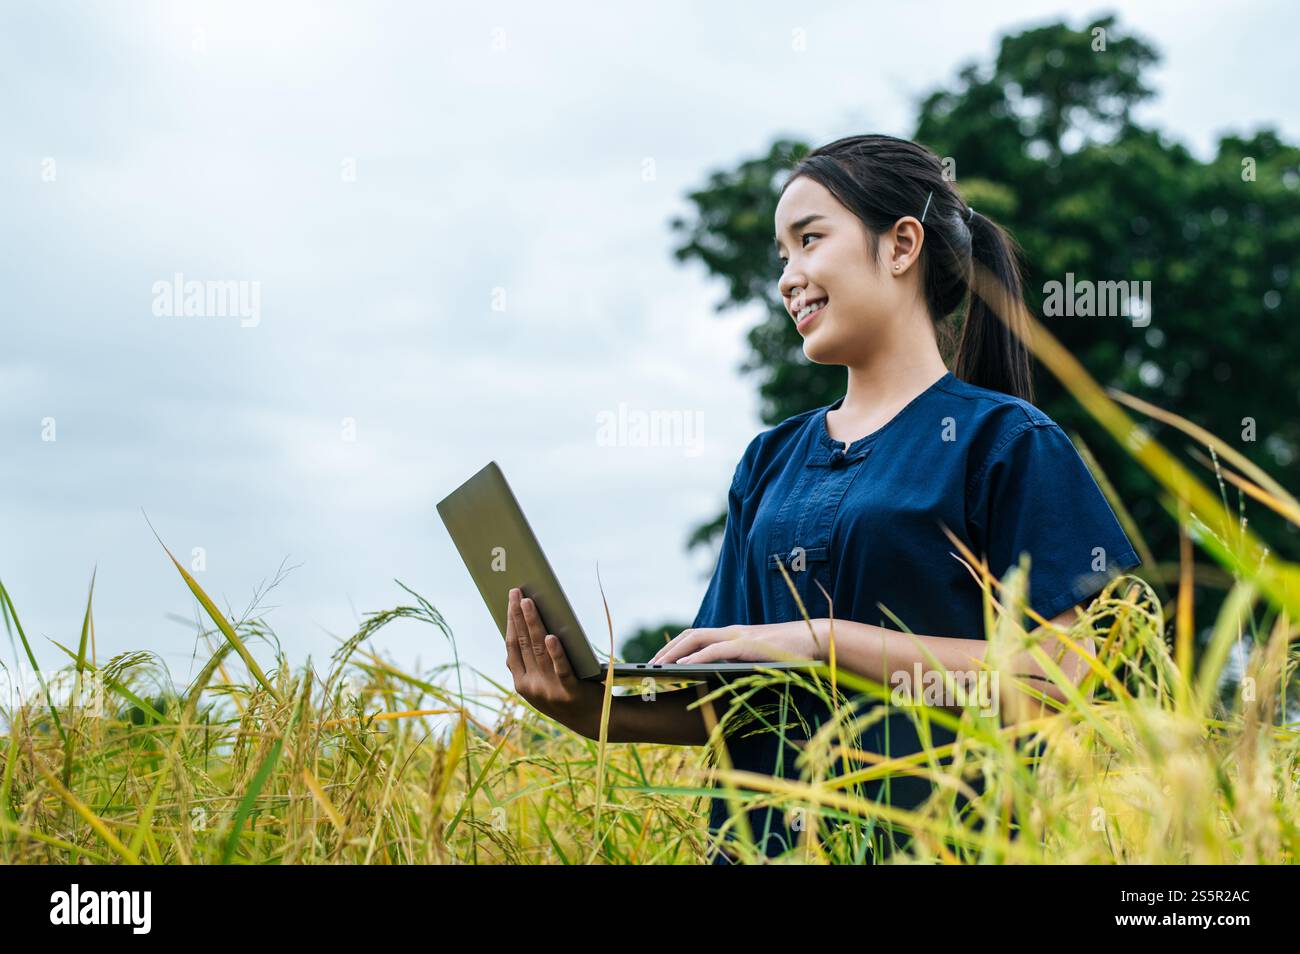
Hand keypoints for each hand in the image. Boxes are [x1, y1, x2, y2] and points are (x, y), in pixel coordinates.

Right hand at [504, 587, 606, 735]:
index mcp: (521, 684)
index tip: (510, 600)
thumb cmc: (568, 691)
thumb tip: (528, 622)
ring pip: (538, 650)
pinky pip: (562, 668)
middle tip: (517, 592)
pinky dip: (556, 652)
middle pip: (523, 644)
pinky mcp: (570, 691)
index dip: (510, 622)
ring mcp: (549, 690)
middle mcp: (531, 687)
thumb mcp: (543, 681)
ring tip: (529, 603)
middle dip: (518, 615)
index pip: (512, 646)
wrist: (594, 720)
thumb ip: (534, 660)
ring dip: (533, 624)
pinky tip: (552, 636)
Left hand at [649, 622, 823, 665]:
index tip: (661, 659)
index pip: (698, 635)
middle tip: (651, 664)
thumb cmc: (793, 653)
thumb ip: (744, 663)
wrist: (817, 640)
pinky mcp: (746, 645)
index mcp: (735, 635)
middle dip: (669, 648)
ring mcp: (739, 637)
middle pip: (690, 635)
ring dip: (675, 652)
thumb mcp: (762, 658)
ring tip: (658, 666)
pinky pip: (714, 651)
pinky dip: (695, 658)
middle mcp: (733, 632)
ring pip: (697, 639)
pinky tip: (681, 669)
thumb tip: (726, 679)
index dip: (677, 645)